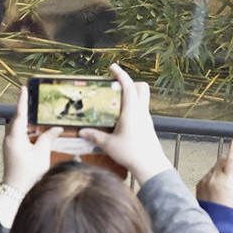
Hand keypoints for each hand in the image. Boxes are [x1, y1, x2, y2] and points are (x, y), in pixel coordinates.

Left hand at [2, 86, 63, 193]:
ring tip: (39, 115)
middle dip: (27, 110)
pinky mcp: (12, 151)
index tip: (24, 88)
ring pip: (19, 128)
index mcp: (15, 136)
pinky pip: (20, 136)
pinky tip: (38, 132)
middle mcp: (9, 138)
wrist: (16, 190)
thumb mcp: (42, 153)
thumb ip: (48, 138)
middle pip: (18, 119)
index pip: (19, 113)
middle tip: (34, 100)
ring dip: (29, 122)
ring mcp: (9, 145)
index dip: (22, 100)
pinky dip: (28, 131)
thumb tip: (55, 128)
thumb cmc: (28, 173)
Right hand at [78, 64, 172, 183]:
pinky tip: (120, 117)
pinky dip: (132, 106)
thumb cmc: (131, 153)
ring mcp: (146, 118)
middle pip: (141, 87)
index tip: (113, 67)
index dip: (121, 74)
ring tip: (115, 101)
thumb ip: (95, 136)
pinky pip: (141, 109)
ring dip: (131, 94)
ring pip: (142, 98)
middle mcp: (141, 111)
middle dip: (130, 82)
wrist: (150, 165)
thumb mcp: (109, 144)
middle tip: (115, 86)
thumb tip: (82, 131)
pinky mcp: (147, 125)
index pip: (128, 86)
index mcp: (132, 111)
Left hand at [196, 136, 232, 211]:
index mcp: (229, 178)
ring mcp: (206, 180)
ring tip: (228, 180)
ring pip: (215, 167)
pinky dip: (214, 177)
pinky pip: (207, 175)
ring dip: (221, 169)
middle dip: (230, 160)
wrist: (215, 222)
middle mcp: (216, 177)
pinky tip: (218, 186)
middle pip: (223, 160)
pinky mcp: (199, 184)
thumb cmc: (231, 211)